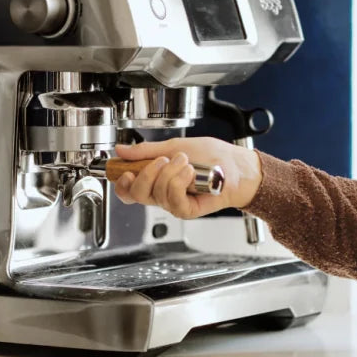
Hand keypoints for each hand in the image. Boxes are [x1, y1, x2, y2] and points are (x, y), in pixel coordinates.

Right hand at [112, 137, 262, 218]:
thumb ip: (146, 151)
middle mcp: (161, 193)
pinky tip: (190, 174)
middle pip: (135, 194)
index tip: (125, 170)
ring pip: (155, 194)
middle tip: (164, 160)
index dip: (122, 183)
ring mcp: (173, 203)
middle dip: (147, 173)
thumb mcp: (173, 146)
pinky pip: (172, 199)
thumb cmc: (211, 156)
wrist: (234, 165)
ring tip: (186, 163)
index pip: (128, 190)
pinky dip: (179, 182)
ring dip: (171, 173)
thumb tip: (122, 150)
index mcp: (154, 179)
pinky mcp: (186, 210)